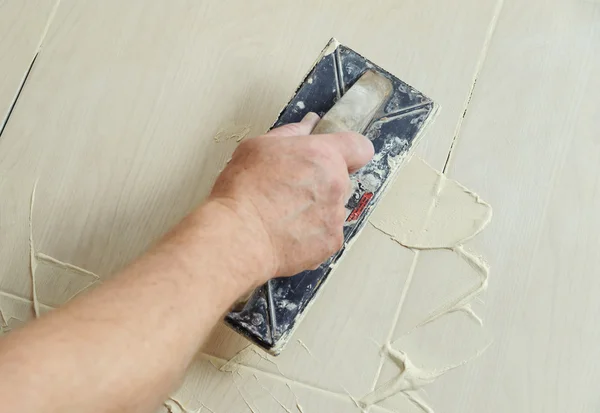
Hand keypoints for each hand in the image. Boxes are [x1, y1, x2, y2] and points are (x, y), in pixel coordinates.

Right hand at [209, 112, 373, 280]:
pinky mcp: (331, 243)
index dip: (349, 152)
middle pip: (342, 180)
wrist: (240, 236)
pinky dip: (312, 234)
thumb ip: (292, 133)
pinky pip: (327, 234)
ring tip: (285, 214)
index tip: (336, 158)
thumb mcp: (259, 147)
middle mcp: (336, 184)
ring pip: (334, 209)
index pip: (360, 147)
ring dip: (317, 210)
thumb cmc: (244, 191)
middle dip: (323, 183)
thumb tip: (308, 125)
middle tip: (292, 190)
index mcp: (323, 155)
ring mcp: (336, 216)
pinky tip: (288, 232)